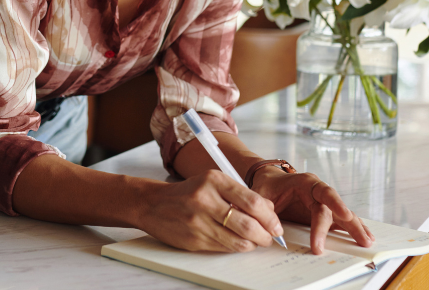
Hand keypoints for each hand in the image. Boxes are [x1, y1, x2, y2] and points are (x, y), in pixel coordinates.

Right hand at [137, 170, 283, 252]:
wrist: (153, 204)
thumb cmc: (187, 193)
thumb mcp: (212, 182)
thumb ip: (239, 194)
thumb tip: (268, 210)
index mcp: (214, 180)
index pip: (252, 201)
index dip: (270, 217)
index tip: (276, 225)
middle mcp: (206, 200)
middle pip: (248, 224)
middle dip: (265, 235)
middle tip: (270, 237)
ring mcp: (199, 222)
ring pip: (238, 241)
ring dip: (253, 244)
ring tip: (256, 241)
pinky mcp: (194, 240)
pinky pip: (224, 248)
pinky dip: (236, 248)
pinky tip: (238, 243)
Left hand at [251, 168, 374, 254]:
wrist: (269, 181)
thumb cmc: (266, 186)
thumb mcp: (261, 193)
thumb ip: (264, 206)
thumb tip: (271, 225)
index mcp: (305, 182)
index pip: (323, 193)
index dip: (335, 205)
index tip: (344, 216)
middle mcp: (319, 190)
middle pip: (337, 207)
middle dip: (349, 224)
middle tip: (360, 239)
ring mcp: (323, 202)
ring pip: (343, 214)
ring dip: (356, 227)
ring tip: (367, 241)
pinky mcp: (324, 213)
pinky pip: (340, 221)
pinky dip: (351, 229)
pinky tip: (364, 237)